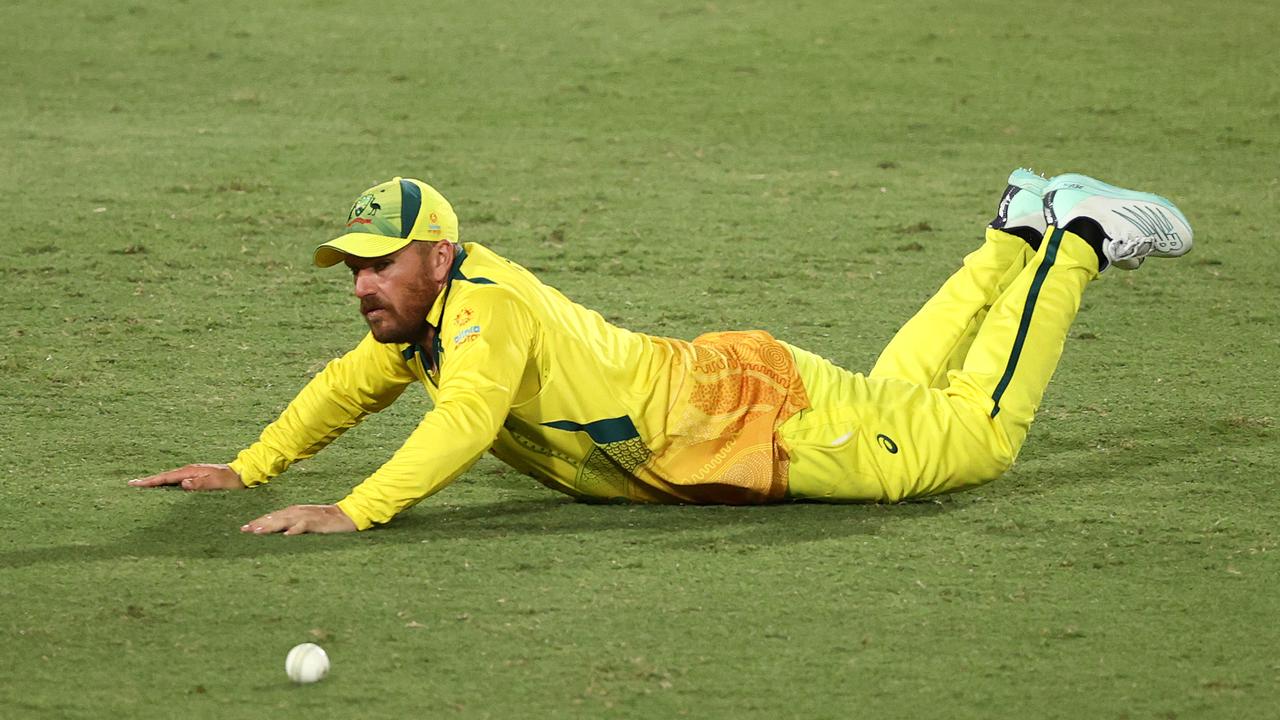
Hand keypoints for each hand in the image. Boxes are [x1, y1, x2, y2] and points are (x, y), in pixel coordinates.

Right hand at [129, 463, 245, 490]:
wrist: (244, 474)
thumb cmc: (232, 481)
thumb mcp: (218, 483)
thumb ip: (201, 483)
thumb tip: (183, 483)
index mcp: (192, 471)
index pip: (166, 477)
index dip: (151, 481)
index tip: (135, 483)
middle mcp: (190, 470)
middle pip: (164, 475)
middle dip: (148, 480)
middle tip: (131, 484)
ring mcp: (193, 472)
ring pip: (170, 477)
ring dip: (156, 481)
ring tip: (142, 485)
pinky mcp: (196, 475)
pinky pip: (177, 479)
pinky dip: (166, 482)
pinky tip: (163, 486)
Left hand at [241, 504, 356, 535]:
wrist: (348, 516)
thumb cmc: (326, 521)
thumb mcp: (306, 520)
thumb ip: (292, 524)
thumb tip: (277, 532)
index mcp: (294, 511)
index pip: (272, 516)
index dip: (259, 521)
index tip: (244, 528)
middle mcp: (298, 511)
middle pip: (275, 517)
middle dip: (259, 523)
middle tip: (245, 530)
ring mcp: (307, 516)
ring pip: (286, 520)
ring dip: (272, 525)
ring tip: (259, 531)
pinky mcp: (318, 522)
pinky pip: (304, 525)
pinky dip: (295, 529)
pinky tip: (287, 535)